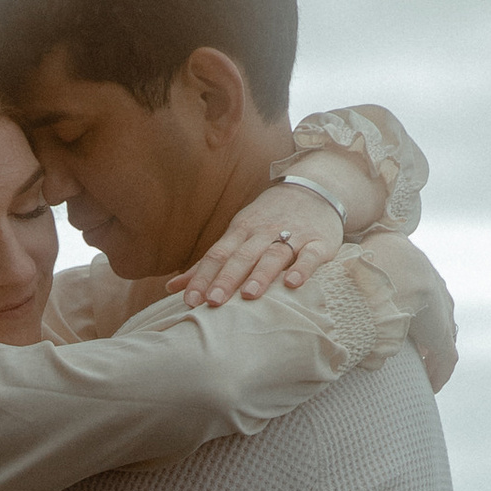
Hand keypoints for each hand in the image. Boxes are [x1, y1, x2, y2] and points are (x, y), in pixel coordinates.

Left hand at [165, 187, 343, 307]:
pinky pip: (310, 255)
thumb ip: (208, 263)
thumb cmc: (269, 219)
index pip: (217, 255)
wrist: (314, 188)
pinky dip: (302, 269)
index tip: (190, 301)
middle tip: (213, 302)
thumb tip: (172, 287)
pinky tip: (293, 284)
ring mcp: (293, 235)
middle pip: (242, 256)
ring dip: (261, 275)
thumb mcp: (237, 233)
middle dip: (226, 279)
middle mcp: (263, 232)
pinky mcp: (318, 242)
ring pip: (274, 255)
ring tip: (249, 296)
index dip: (203, 278)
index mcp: (240, 231)